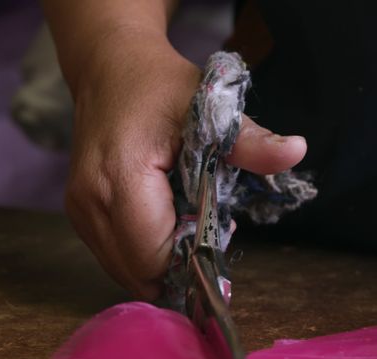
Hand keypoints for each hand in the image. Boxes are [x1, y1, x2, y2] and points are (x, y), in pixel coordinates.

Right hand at [64, 35, 305, 298]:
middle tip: (210, 229)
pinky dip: (145, 253)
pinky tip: (167, 222)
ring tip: (188, 222)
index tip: (224, 231)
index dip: (194, 259)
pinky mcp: (79, 216)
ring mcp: (79, 212)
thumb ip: (250, 141)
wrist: (110, 68)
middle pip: (140, 272)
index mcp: (122, 176)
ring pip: (127, 272)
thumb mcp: (210, 107)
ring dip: (163, 261)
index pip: (156, 254)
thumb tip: (297, 150)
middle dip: (181, 264)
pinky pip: (116, 257)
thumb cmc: (160, 86)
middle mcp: (91, 201)